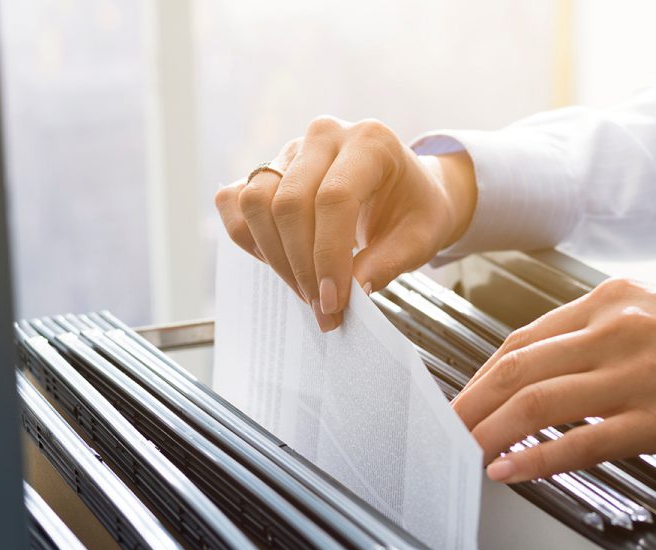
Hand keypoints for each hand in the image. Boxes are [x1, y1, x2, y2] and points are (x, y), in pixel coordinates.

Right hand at [214, 116, 475, 330]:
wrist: (406, 190)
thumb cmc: (415, 210)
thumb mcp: (420, 238)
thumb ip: (388, 263)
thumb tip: (351, 291)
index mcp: (370, 142)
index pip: (334, 198)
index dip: (328, 256)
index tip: (333, 301)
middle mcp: (325, 136)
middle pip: (289, 202)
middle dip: (301, 266)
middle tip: (321, 306)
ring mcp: (290, 150)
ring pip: (256, 202)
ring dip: (275, 257)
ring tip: (304, 289)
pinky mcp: (267, 169)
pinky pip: (235, 203)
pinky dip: (248, 238)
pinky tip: (278, 262)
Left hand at [451, 278, 655, 482]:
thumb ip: (612, 329)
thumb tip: (565, 361)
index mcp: (614, 300)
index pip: (524, 339)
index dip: (482, 373)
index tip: (465, 397)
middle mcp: (616, 329)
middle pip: (515, 368)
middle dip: (468, 403)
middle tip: (441, 430)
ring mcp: (638, 374)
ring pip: (536, 403)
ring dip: (488, 432)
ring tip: (462, 453)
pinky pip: (582, 442)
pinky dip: (536, 460)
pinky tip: (510, 472)